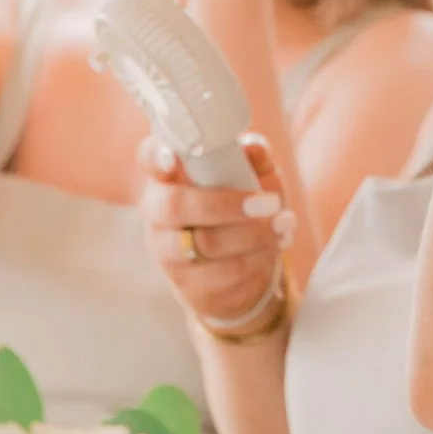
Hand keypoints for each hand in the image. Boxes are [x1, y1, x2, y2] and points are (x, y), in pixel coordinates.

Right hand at [141, 135, 294, 327]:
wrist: (238, 269)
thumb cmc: (240, 209)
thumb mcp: (251, 179)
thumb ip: (253, 160)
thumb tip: (254, 148)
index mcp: (168, 177)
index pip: (148, 158)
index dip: (155, 154)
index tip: (173, 155)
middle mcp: (158, 214)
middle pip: (174, 206)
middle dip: (226, 204)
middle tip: (269, 203)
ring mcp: (168, 253)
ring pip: (203, 244)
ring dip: (252, 234)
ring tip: (284, 224)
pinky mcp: (187, 285)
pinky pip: (222, 273)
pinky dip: (257, 258)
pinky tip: (276, 245)